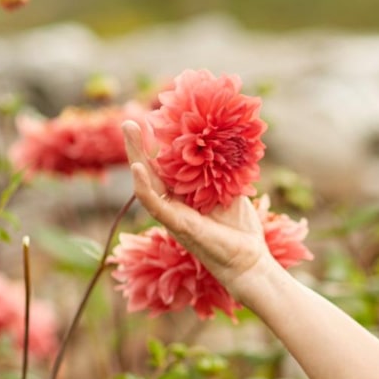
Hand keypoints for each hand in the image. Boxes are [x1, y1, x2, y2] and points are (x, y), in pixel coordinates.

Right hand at [120, 121, 274, 295]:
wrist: (248, 260)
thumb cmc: (239, 229)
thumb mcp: (231, 191)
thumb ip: (221, 170)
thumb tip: (221, 143)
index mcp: (184, 194)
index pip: (165, 164)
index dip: (158, 144)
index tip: (155, 118)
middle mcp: (173, 203)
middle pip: (150, 170)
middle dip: (139, 145)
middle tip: (129, 120)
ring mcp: (172, 215)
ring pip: (146, 183)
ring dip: (136, 156)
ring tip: (129, 131)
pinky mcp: (177, 226)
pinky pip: (155, 204)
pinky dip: (145, 187)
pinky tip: (138, 168)